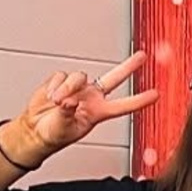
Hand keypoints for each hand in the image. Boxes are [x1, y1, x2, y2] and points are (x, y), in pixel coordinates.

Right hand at [11, 55, 158, 165]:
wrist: (36, 130)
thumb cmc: (54, 134)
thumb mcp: (64, 127)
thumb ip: (67, 112)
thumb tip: (69, 99)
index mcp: (98, 112)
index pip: (123, 106)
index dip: (139, 100)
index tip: (155, 95)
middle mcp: (91, 97)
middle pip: (114, 78)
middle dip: (128, 66)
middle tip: (142, 56)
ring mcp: (78, 88)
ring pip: (79, 76)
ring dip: (67, 87)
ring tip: (57, 101)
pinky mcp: (62, 81)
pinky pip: (61, 75)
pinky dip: (54, 86)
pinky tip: (50, 96)